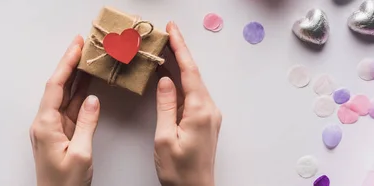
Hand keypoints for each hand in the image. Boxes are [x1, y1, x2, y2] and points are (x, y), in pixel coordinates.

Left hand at [30, 35, 98, 185]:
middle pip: (59, 87)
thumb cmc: (64, 185)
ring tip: (88, 59)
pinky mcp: (61, 135)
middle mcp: (46, 123)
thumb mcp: (80, 154)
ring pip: (66, 97)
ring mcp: (53, 129)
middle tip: (83, 45)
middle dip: (70, 65)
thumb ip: (87, 124)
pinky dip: (80, 96)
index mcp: (46, 125)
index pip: (55, 86)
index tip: (76, 46)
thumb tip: (92, 100)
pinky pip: (71, 109)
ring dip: (76, 78)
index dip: (66, 64)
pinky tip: (89, 85)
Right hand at [153, 22, 222, 185]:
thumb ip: (166, 106)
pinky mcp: (204, 121)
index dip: (180, 48)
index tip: (172, 31)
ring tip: (164, 51)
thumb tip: (165, 81)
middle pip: (193, 74)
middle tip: (166, 34)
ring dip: (179, 67)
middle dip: (179, 52)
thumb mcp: (164, 137)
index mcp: (200, 111)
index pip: (189, 72)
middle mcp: (209, 110)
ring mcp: (208, 115)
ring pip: (192, 83)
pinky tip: (170, 78)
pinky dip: (180, 83)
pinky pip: (192, 95)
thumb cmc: (180, 171)